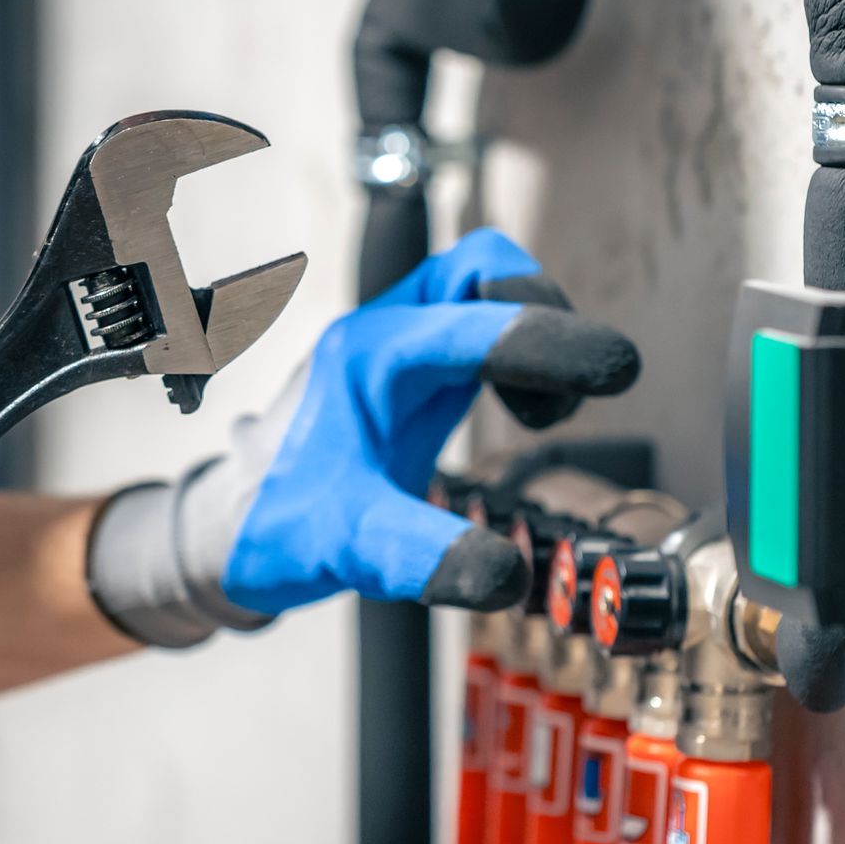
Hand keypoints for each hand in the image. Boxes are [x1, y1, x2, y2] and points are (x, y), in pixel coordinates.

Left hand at [87, 229, 639, 645]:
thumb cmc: (272, 525)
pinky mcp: (414, 369)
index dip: (549, 337)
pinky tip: (526, 410)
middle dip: (546, 315)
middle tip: (583, 387)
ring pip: (483, 287)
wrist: (229, 527)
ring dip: (536, 332)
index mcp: (366, 359)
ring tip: (547, 410)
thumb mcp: (346, 548)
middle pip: (482, 268)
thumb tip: (506, 575)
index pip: (470, 320)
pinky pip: (479, 325)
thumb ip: (421, 558)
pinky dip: (519, 353)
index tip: (615, 370)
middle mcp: (383, 335)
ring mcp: (400, 345)